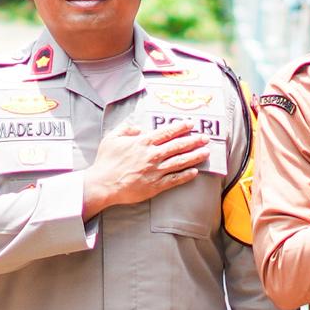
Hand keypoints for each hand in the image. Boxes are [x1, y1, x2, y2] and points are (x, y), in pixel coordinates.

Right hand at [77, 111, 218, 218]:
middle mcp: (153, 155)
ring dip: (195, 156)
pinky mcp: (155, 186)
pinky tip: (195, 172)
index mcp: (143, 142)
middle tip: (205, 138)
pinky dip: (186, 175)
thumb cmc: (106, 161)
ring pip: (180, 162)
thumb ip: (126, 129)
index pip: (167, 132)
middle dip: (194, 140)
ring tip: (206, 152)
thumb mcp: (112, 138)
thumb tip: (139, 127)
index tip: (191, 124)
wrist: (103, 184)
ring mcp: (156, 171)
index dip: (181, 127)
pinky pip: (175, 180)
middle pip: (178, 146)